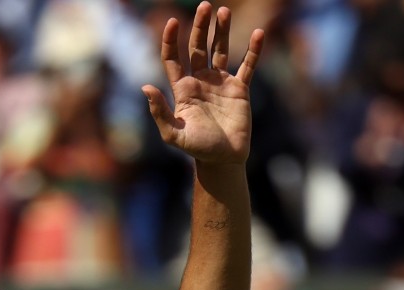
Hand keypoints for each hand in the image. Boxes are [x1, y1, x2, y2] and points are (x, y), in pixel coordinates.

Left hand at [143, 2, 264, 163]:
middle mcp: (200, 81)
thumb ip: (159, 112)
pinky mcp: (240, 89)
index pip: (173, 58)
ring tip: (223, 11)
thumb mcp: (173, 134)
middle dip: (200, 27)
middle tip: (205, 5)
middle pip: (198, 47)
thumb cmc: (196, 149)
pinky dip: (254, 50)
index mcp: (182, 88)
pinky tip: (259, 34)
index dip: (171, 40)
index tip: (172, 22)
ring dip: (222, 31)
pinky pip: (248, 65)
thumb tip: (145, 88)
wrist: (222, 159)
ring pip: (221, 50)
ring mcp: (221, 83)